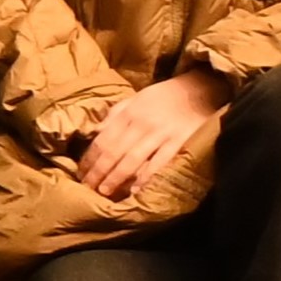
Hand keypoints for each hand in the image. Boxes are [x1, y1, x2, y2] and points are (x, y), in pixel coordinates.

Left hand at [72, 72, 226, 203]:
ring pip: (133, 159)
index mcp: (128, 113)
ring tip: (104, 191)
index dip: (90, 158)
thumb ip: (115, 115)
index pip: (103, 140)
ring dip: (116, 177)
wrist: (199, 89)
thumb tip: (95, 132)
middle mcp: (141, 124)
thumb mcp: (134, 99)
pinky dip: (146, 177)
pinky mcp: (180, 142)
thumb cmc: (164, 96)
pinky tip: (136, 190)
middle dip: (98, 171)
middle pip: (114, 152)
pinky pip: (160, 163)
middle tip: (88, 188)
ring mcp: (160, 134)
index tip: (81, 173)